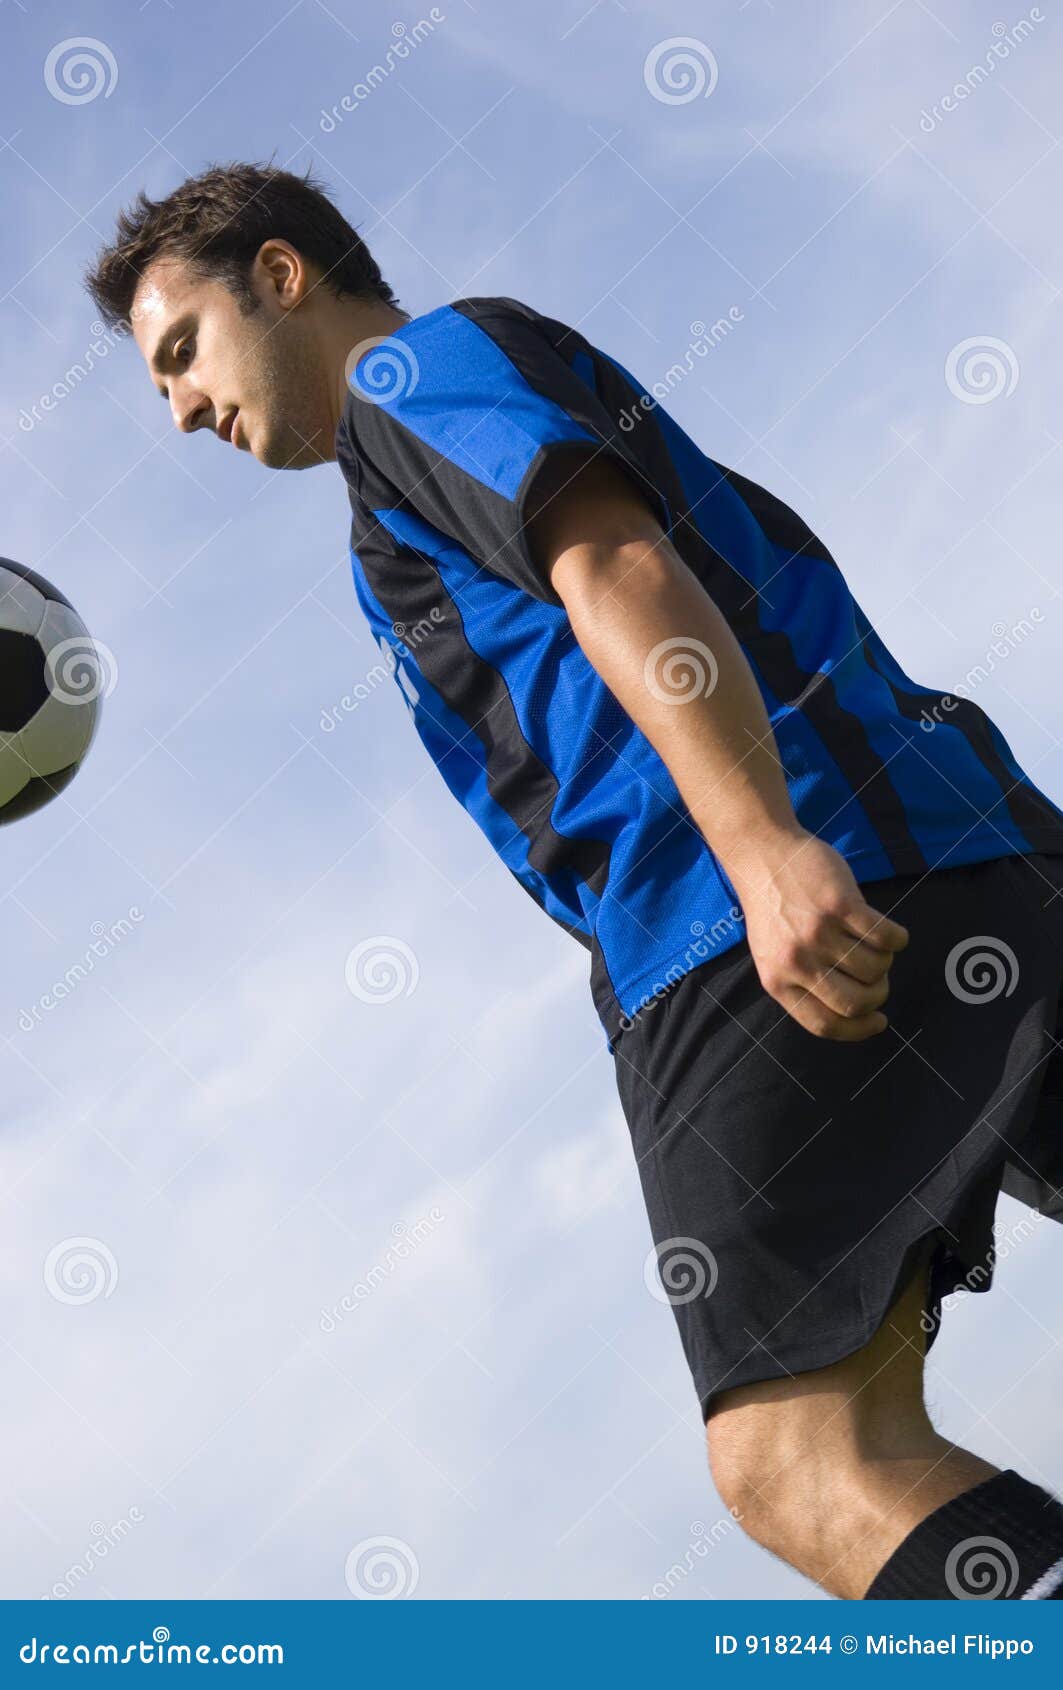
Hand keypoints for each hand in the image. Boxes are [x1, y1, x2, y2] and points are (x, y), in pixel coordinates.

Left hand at [723, 828, 909, 1040]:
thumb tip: (854, 1014)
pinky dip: (898, 938)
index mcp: (777, 982)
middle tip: (879, 981)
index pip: (824, 1025)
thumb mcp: (774, 956)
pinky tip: (892, 933)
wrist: (763, 856)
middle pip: (855, 1003)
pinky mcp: (839, 904)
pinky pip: (885, 936)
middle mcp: (796, 962)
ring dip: (885, 962)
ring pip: (875, 968)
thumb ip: (803, 984)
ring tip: (874, 946)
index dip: (859, 1030)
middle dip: (878, 996)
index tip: (878, 1022)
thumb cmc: (774, 909)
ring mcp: (817, 933)